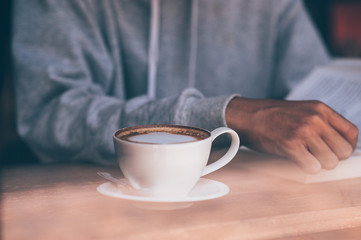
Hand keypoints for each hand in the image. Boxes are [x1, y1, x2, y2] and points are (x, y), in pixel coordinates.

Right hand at [226, 97, 358, 172]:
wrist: (246, 116)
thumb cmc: (271, 116)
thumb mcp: (301, 110)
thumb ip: (321, 122)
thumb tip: (337, 143)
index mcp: (320, 108)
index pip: (352, 133)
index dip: (347, 147)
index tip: (336, 151)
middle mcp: (315, 118)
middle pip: (343, 150)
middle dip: (332, 158)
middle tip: (317, 156)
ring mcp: (303, 131)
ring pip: (330, 162)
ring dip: (319, 165)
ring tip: (305, 158)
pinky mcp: (291, 145)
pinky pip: (312, 167)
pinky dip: (306, 168)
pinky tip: (296, 160)